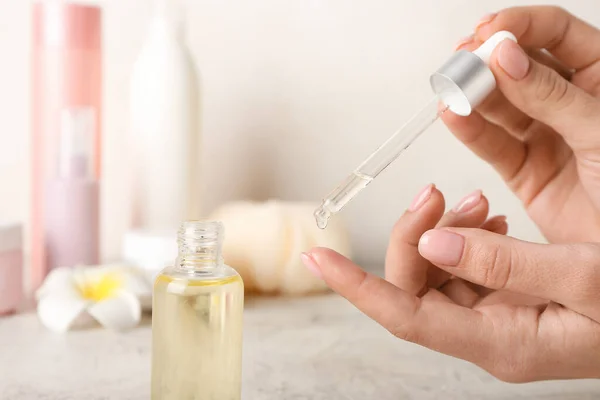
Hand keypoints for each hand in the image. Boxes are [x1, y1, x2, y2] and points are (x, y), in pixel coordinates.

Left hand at [301, 186, 599, 381]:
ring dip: (445, 229)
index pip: (405, 316)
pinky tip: (494, 217)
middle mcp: (485, 333)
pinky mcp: (502, 298)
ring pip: (435, 270)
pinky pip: (463, 264)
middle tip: (440, 192)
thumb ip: (505, 264)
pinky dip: (469, 234)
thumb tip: (434, 242)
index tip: (318, 259)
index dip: (356, 287)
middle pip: (415, 284)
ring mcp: (492, 316)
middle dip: (416, 234)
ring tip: (481, 201)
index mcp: (499, 342)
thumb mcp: (584, 279)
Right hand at [446, 6, 599, 243]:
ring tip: (452, 89)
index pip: (558, 34)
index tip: (489, 31)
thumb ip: (552, 95)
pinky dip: (470, 131)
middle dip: (488, 61)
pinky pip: (493, 145)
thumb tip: (508, 58)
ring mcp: (545, 137)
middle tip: (464, 61)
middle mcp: (569, 104)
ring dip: (473, 95)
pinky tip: (453, 116)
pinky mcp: (524, 171)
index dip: (521, 26)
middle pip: (520, 67)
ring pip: (501, 106)